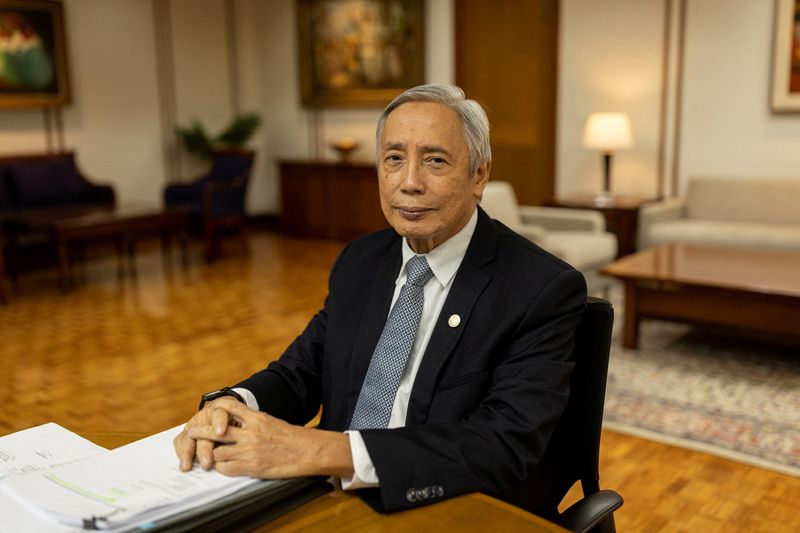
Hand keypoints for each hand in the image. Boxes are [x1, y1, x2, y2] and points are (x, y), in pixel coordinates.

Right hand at [173, 396, 239, 471]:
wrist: (226, 412)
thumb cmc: (237, 421)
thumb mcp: (242, 422)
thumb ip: (242, 432)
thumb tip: (245, 448)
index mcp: (223, 409)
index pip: (220, 414)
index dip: (219, 422)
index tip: (220, 433)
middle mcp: (207, 415)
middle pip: (203, 430)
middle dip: (204, 448)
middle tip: (206, 462)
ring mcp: (195, 423)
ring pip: (189, 436)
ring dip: (187, 452)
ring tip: (187, 466)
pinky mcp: (187, 431)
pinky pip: (180, 441)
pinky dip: (181, 452)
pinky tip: (183, 463)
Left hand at [184, 400, 353, 478]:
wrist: (308, 451)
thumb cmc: (293, 437)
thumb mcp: (272, 421)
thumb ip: (254, 421)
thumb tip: (239, 421)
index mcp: (257, 418)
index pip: (229, 407)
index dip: (214, 410)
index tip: (205, 412)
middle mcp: (251, 432)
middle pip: (216, 431)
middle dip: (200, 432)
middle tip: (190, 431)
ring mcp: (250, 450)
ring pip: (218, 452)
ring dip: (208, 454)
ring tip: (201, 454)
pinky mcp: (252, 466)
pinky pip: (227, 468)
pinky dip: (220, 468)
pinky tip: (219, 467)